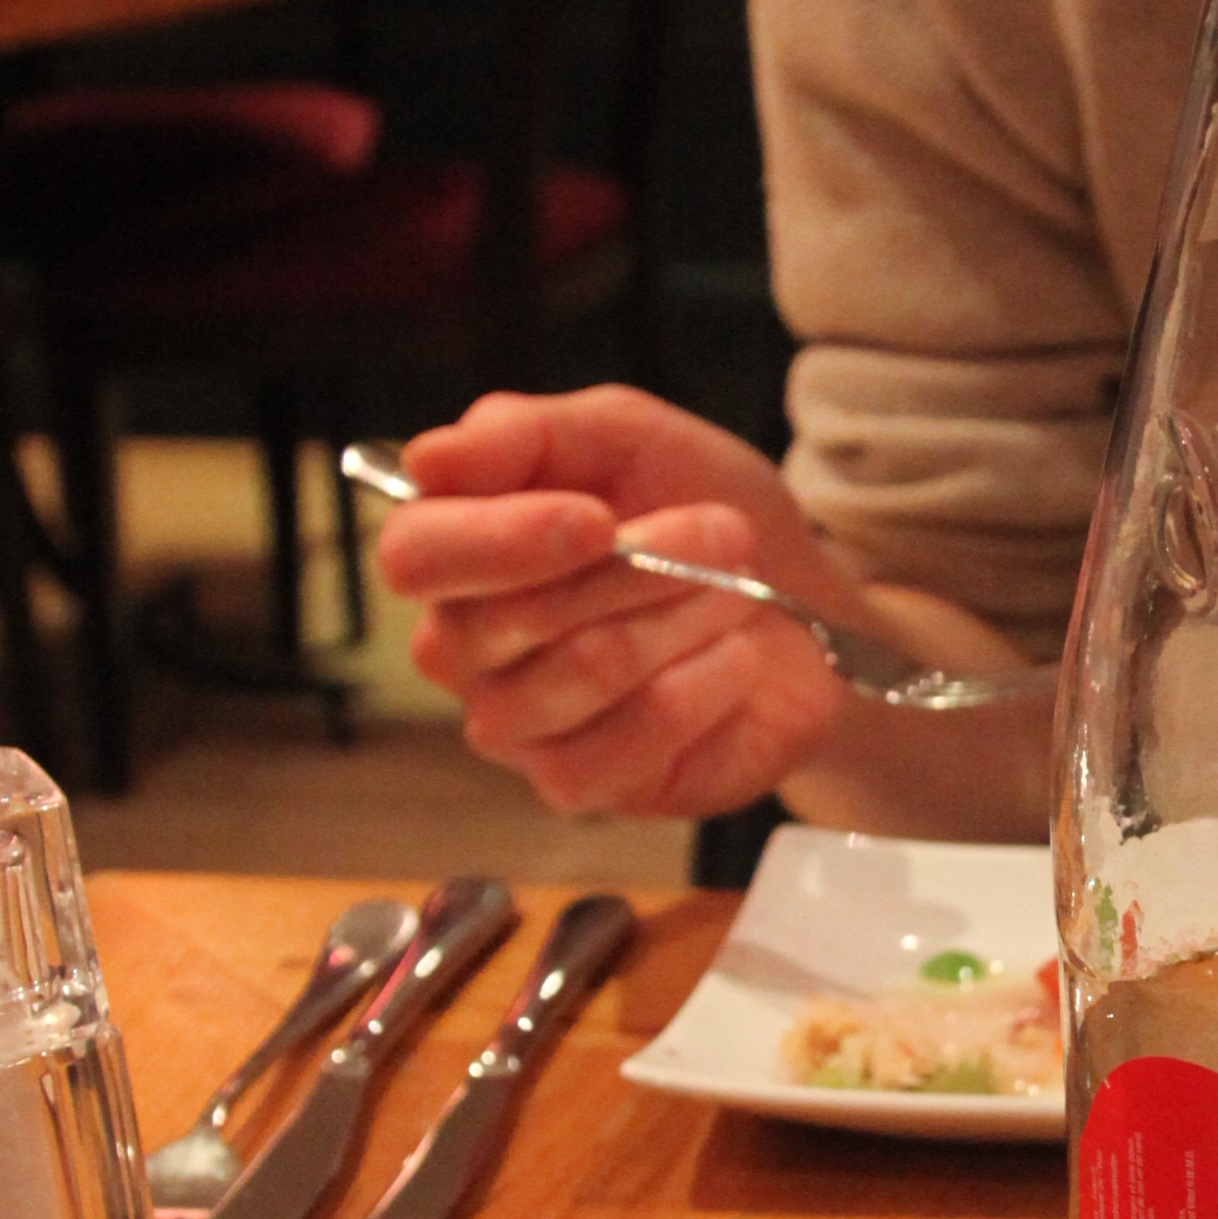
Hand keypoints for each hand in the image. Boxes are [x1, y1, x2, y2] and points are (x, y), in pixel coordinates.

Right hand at [376, 390, 852, 817]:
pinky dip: (703, 686)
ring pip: (579, 671)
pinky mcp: (576, 784)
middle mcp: (461, 647)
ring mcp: (513, 726)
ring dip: (682, 616)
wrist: (802, 602)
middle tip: (724, 531)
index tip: (598, 519)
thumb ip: (527, 434)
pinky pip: (625, 741)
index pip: (415, 556)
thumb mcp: (628, 437)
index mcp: (455, 550)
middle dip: (636, 567)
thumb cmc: (700, 509)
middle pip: (501, 620)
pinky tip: (733, 660)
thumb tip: (426, 460)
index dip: (501, 540)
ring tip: (736, 590)